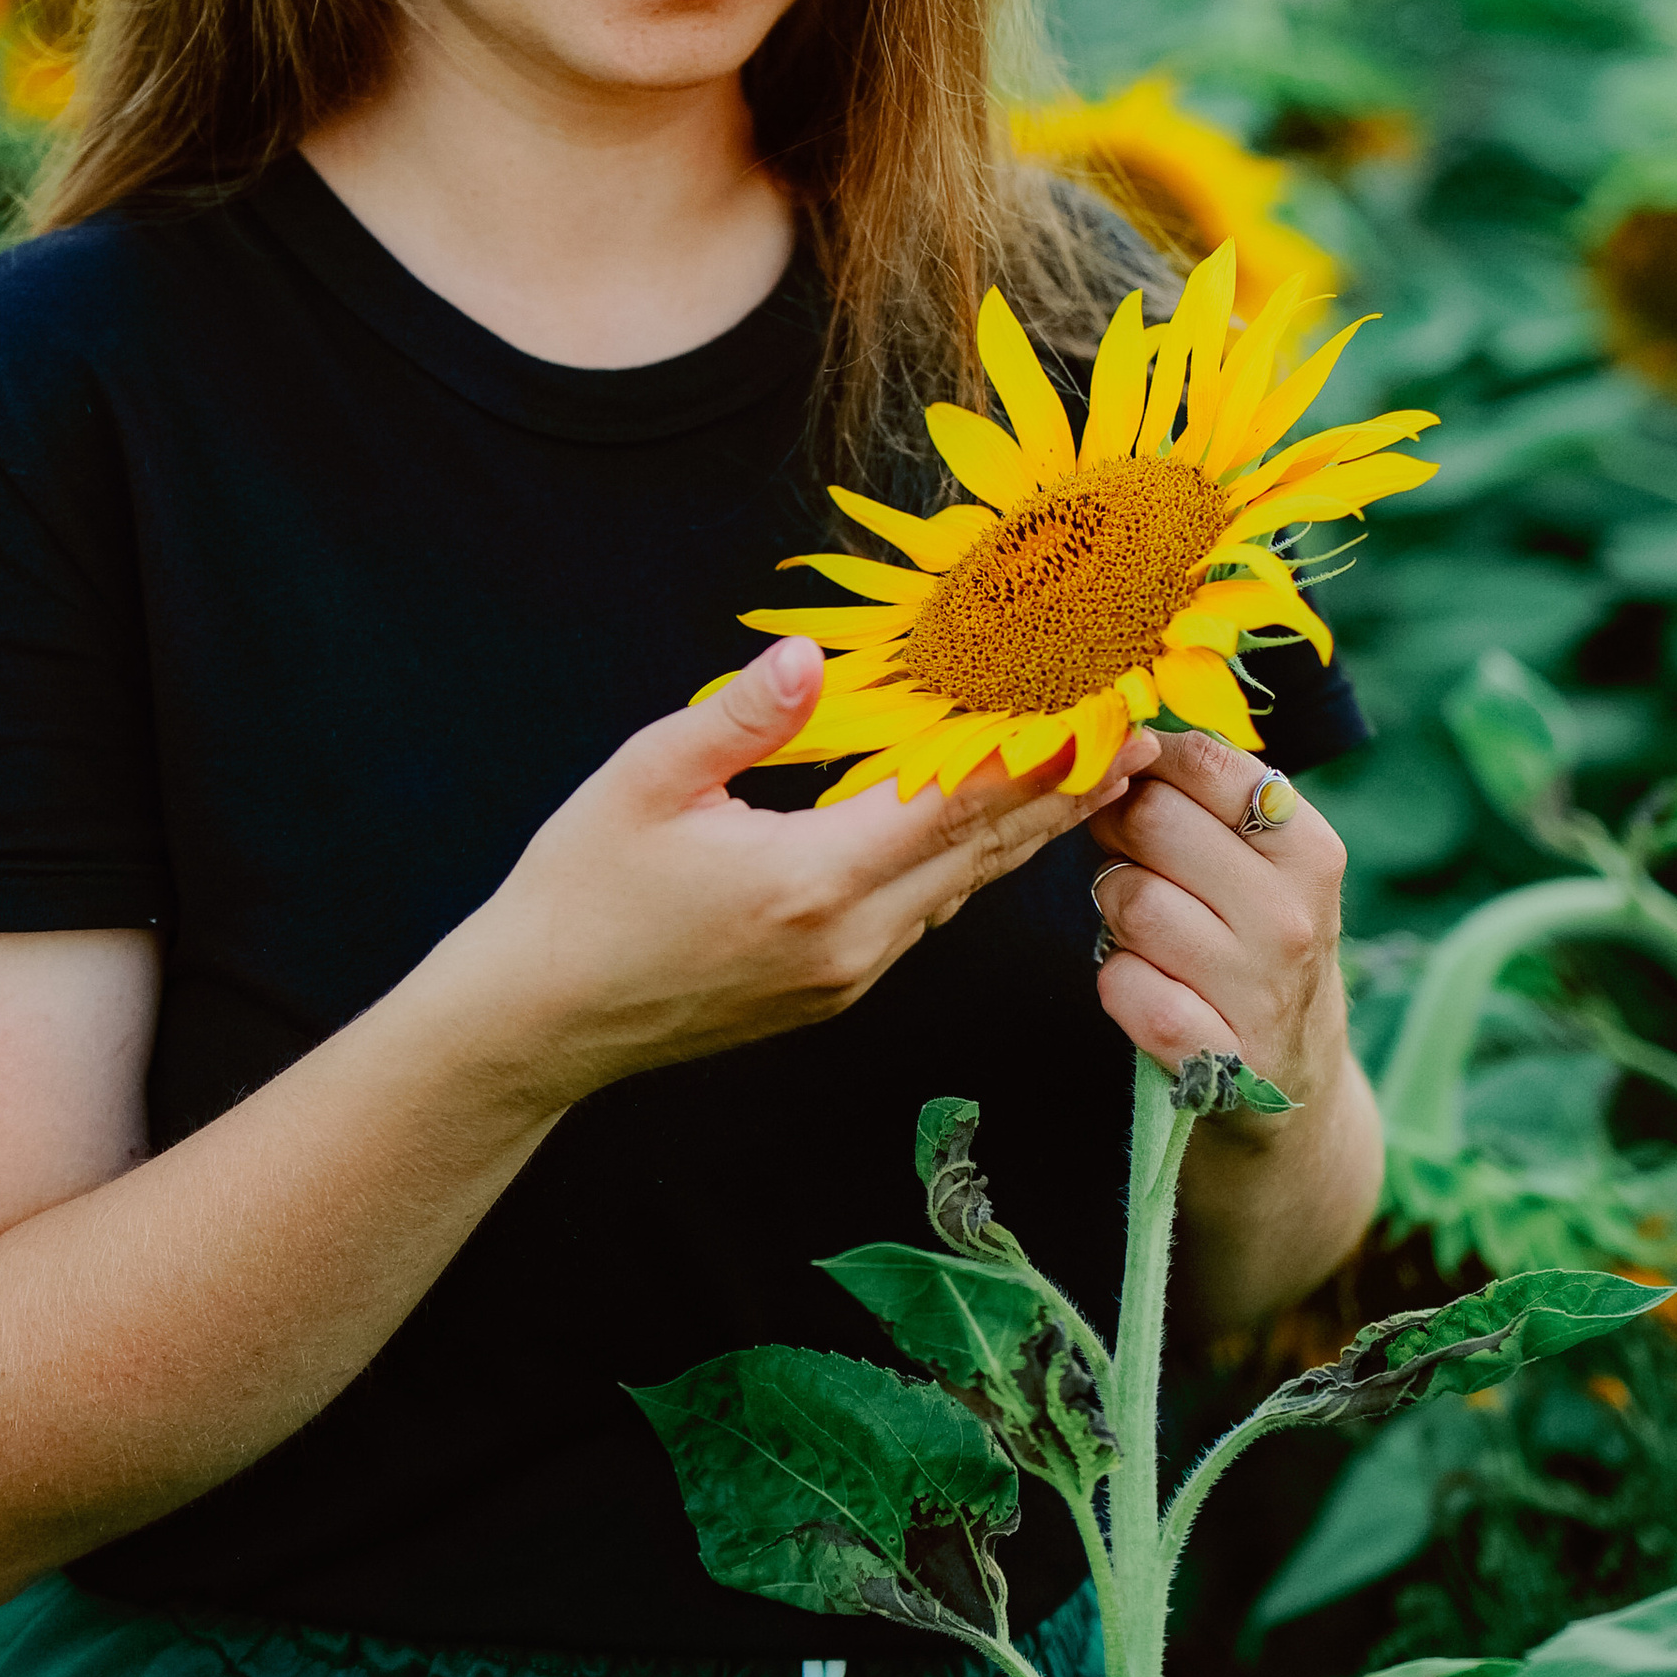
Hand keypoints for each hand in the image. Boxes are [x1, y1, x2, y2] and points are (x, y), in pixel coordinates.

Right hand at [458, 637, 1156, 1109]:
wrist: (536, 1022)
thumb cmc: (579, 894)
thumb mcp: (646, 779)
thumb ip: (745, 715)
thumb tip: (814, 653)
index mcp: (812, 881)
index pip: (955, 804)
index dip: (1039, 752)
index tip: (1104, 708)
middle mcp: (850, 940)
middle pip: (986, 854)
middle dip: (1066, 791)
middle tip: (1141, 736)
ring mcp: (847, 975)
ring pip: (963, 890)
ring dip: (1027, 830)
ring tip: (1091, 774)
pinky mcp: (832, 991)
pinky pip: (924, 916)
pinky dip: (969, 864)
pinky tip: (990, 829)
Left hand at [1085, 732, 1349, 1101]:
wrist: (1296, 1077)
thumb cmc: (1260, 941)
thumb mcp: (1268, 863)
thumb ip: (1209, 795)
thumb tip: (1122, 737)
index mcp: (1310, 850)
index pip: (1203, 762)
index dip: (1145, 764)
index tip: (1137, 785)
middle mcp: (1292, 916)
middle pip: (1151, 820)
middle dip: (1119, 832)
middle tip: (1131, 858)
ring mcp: (1258, 990)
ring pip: (1129, 900)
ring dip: (1116, 909)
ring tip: (1145, 925)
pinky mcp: (1217, 1057)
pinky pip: (1122, 986)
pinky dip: (1117, 981)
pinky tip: (1145, 985)